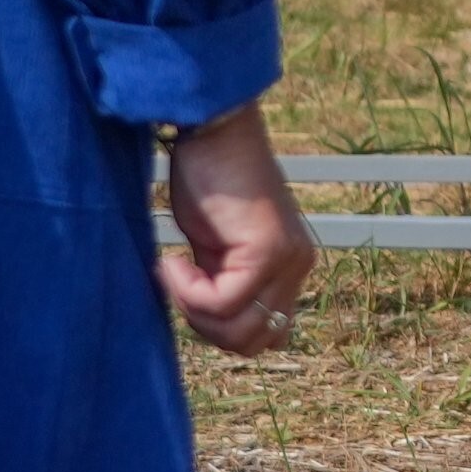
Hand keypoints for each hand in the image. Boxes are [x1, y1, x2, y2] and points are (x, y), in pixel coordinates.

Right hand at [157, 105, 315, 355]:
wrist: (213, 129)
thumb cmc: (207, 176)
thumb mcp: (218, 245)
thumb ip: (224, 283)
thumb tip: (211, 323)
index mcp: (289, 267)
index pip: (266, 335)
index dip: (221, 328)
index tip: (190, 293)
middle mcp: (298, 266)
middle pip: (253, 342)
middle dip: (206, 327)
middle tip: (179, 286)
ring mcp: (287, 260)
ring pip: (239, 331)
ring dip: (195, 312)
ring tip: (176, 272)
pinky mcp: (267, 250)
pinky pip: (222, 302)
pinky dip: (187, 292)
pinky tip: (172, 261)